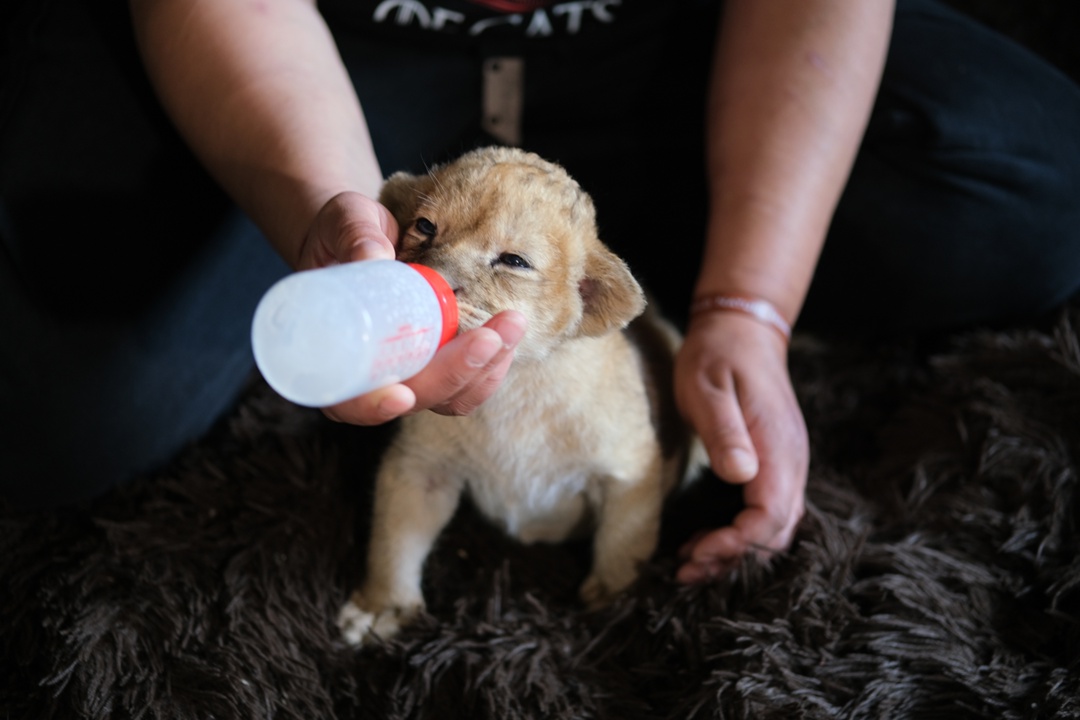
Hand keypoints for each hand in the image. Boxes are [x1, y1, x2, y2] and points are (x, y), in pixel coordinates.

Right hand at [299, 192, 526, 424]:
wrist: (361, 237)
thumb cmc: (341, 234)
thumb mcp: (342, 224)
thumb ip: (355, 237)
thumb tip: (375, 256)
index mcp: (333, 359)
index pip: (350, 402)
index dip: (373, 406)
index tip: (401, 395)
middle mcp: (372, 378)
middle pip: (415, 398)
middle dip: (456, 374)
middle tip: (489, 337)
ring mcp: (409, 374)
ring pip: (449, 398)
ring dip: (485, 369)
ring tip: (512, 324)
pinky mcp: (437, 363)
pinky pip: (468, 383)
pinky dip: (492, 365)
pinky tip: (510, 332)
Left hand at [673, 311, 807, 581]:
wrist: (742, 329)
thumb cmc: (717, 356)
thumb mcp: (708, 387)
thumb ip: (725, 431)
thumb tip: (740, 474)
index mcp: (777, 447)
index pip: (771, 516)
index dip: (738, 542)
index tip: (700, 550)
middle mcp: (791, 462)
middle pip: (776, 532)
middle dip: (733, 558)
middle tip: (687, 568)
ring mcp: (786, 464)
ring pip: (774, 527)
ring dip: (736, 551)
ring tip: (691, 563)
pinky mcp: (774, 465)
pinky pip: (766, 511)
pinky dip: (739, 534)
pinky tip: (706, 539)